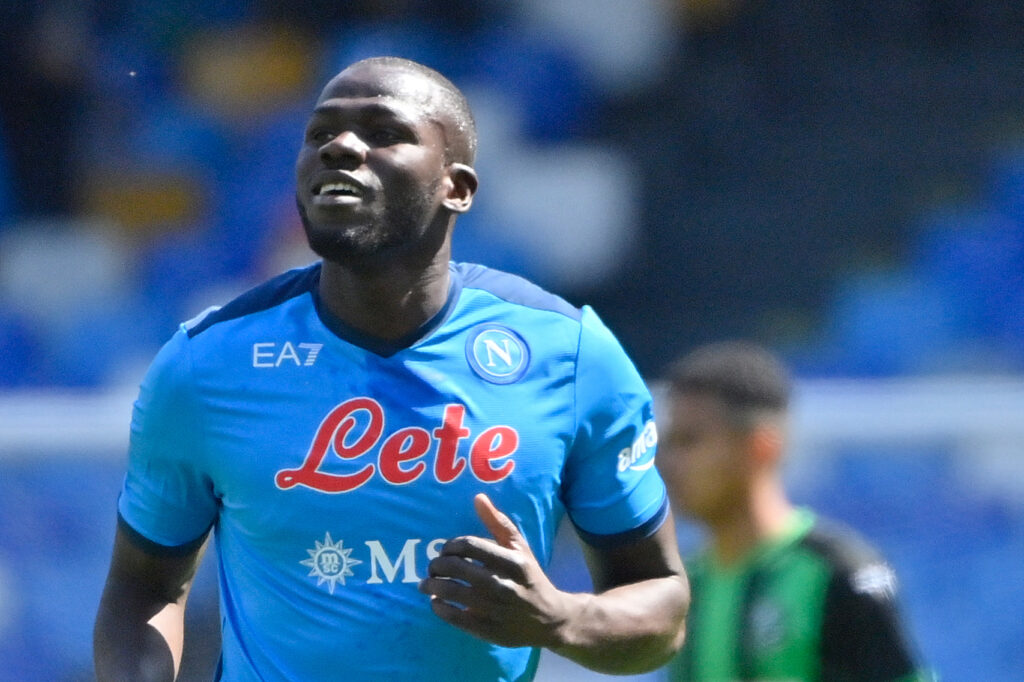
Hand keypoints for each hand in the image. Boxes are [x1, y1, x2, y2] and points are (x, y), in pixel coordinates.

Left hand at [418, 493, 575, 647]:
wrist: (550, 619)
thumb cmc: (530, 578)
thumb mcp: (520, 548)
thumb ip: (498, 523)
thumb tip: (478, 498)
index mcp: (513, 561)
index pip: (470, 546)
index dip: (451, 546)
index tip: (446, 550)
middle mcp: (504, 585)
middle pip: (456, 568)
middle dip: (436, 565)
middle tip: (432, 567)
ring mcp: (495, 609)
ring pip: (451, 593)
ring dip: (431, 586)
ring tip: (426, 584)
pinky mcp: (488, 630)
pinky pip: (454, 617)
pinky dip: (439, 608)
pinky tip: (436, 602)